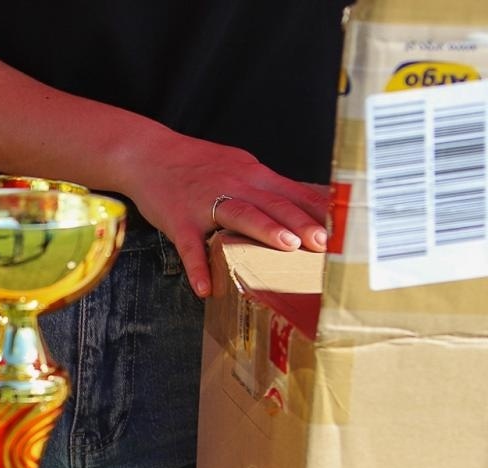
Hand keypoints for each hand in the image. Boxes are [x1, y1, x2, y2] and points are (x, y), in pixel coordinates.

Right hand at [116, 129, 329, 297]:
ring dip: (264, 230)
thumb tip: (307, 203)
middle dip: (300, 221)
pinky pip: (189, 246)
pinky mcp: (178, 220)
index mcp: (252, 175)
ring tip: (288, 247)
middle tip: (323, 241)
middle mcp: (234, 185)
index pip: (292, 192)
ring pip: (240, 215)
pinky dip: (197, 267)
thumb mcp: (238, 167)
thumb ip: (268, 188)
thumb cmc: (196, 165)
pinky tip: (205, 287)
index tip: (343, 226)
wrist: (148, 154)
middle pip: (272, 203)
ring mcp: (205, 203)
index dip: (318, 210)